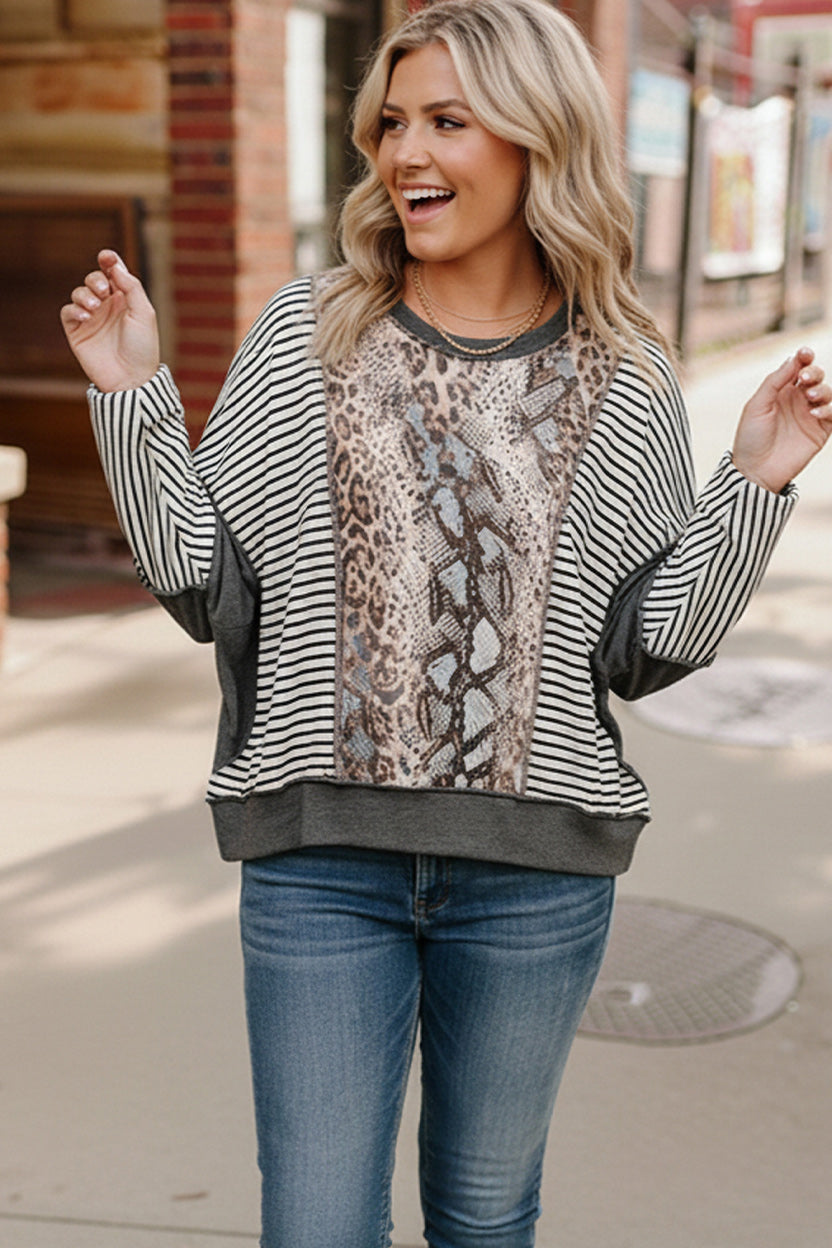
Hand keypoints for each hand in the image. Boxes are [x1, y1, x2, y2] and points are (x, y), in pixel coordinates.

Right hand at [60, 250, 159, 392]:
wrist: (131, 379)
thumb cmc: (143, 348)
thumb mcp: (144, 314)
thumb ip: (131, 287)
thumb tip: (115, 265)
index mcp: (126, 300)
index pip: (114, 273)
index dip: (109, 260)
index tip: (106, 256)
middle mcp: (108, 307)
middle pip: (94, 279)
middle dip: (96, 279)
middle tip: (104, 292)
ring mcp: (91, 319)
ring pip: (79, 292)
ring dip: (85, 294)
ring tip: (95, 308)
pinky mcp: (77, 332)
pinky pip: (68, 311)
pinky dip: (74, 309)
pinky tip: (86, 316)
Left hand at [732, 347, 831, 492]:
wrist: (756, 470)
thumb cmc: (750, 438)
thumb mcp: (757, 405)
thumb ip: (775, 381)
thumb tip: (794, 358)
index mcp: (780, 392)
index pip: (798, 368)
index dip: (804, 357)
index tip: (805, 353)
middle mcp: (797, 401)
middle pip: (815, 376)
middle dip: (814, 372)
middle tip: (804, 380)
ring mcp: (809, 415)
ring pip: (827, 392)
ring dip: (821, 389)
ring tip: (809, 397)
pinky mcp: (820, 432)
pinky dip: (828, 408)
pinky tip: (815, 412)